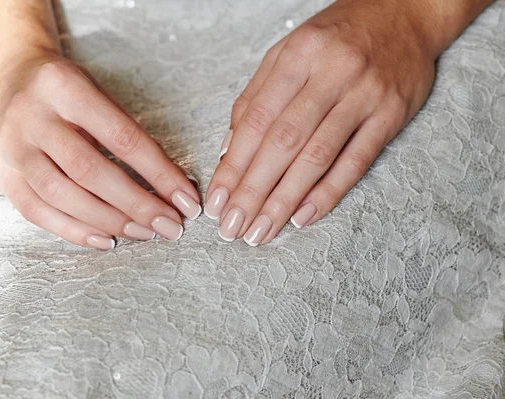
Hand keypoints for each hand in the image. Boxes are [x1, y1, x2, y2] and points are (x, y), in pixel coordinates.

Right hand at [0, 53, 200, 248]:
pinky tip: (105, 240)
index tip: (185, 198)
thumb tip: (168, 184)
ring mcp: (10, 146)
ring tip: (143, 233)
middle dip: (136, 204)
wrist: (7, 77)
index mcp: (65, 87)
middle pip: (89, 170)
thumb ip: (126, 133)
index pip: (122, 137)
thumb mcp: (96, 93)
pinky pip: (36, 211)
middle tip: (169, 225)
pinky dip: (74, 231)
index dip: (159, 173)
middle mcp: (32, 116)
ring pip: (61, 196)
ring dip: (108, 221)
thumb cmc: (64, 90)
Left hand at [205, 0, 439, 245]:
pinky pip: (356, 161)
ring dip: (284, 200)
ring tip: (261, 231)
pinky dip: (328, 192)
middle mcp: (330, 74)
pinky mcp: (391, 114)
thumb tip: (228, 149)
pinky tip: (303, 217)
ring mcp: (364, 95)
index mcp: (297, 56)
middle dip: (253, 191)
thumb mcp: (287, 52)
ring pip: (316, 157)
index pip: (256, 121)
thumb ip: (256, 97)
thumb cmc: (336, 36)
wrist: (404, 12)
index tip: (217, 200)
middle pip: (283, 143)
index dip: (233, 165)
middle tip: (233, 227)